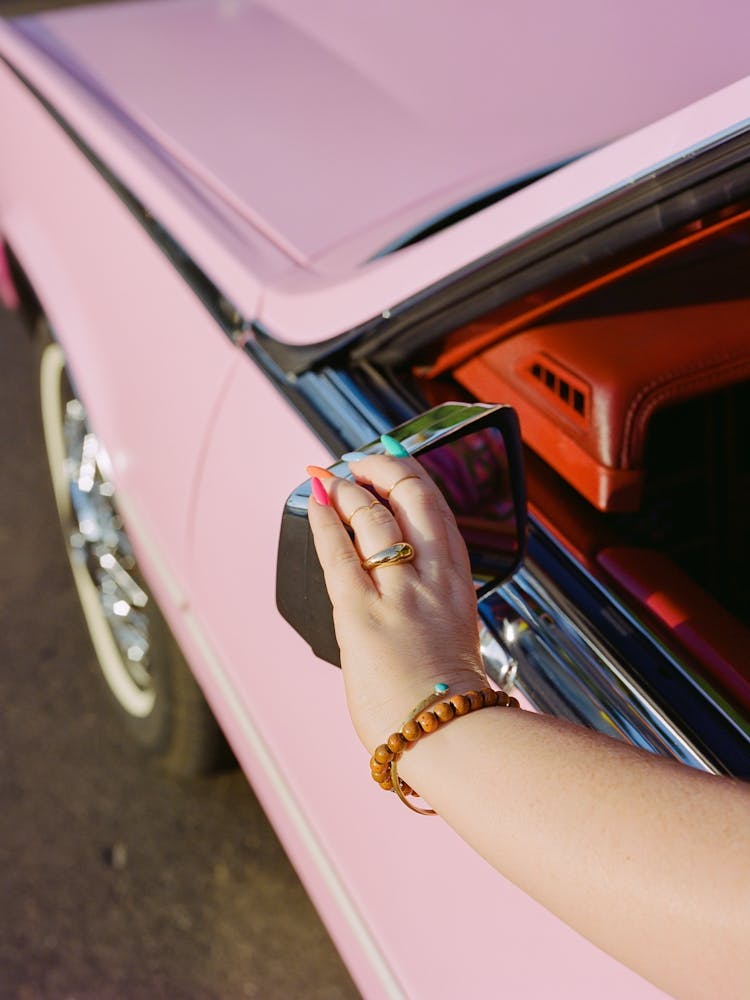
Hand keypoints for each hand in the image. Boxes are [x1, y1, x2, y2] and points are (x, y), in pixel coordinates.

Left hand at [307, 455, 486, 749]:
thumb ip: (433, 607)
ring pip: (373, 515)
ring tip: (327, 478)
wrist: (448, 737)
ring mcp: (399, 592)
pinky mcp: (362, 612)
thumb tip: (409, 599)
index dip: (411, 478)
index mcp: (458, 583)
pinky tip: (313, 500)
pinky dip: (323, 520)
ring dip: (346, 490)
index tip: (390, 463)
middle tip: (357, 461)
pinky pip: (338, 552)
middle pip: (412, 496)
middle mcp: (433, 577)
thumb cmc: (450, 704)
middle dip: (381, 468)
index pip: (438, 510)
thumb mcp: (454, 637)